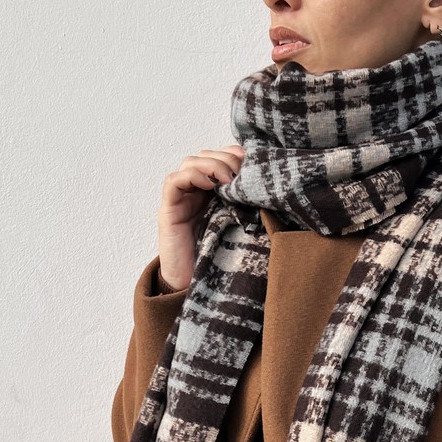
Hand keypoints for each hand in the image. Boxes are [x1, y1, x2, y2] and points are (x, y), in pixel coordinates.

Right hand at [157, 143, 244, 288]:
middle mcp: (196, 191)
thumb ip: (250, 205)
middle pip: (207, 155)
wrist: (198, 288)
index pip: (221, 157)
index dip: (235, 153)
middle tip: (242, 174)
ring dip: (212, 164)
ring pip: (190, 162)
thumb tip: (273, 188)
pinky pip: (174, 181)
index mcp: (214, 191)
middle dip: (226, 158)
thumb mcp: (242, 225)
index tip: (254, 162)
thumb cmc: (222, 259)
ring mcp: (181, 199)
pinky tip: (209, 183)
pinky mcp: (168, 210)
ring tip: (229, 180)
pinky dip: (192, 175)